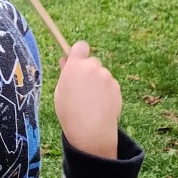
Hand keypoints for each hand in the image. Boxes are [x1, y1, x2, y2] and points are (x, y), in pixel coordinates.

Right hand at [54, 40, 120, 160]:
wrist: (91, 131)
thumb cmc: (70, 113)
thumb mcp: (61, 91)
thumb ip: (65, 74)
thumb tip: (65, 60)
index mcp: (75, 66)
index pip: (81, 46)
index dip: (79, 52)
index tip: (77, 61)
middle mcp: (92, 67)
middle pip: (92, 62)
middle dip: (89, 71)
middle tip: (83, 88)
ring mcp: (106, 76)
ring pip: (102, 75)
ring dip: (98, 83)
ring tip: (91, 102)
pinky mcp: (116, 86)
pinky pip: (110, 85)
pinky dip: (106, 92)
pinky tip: (100, 105)